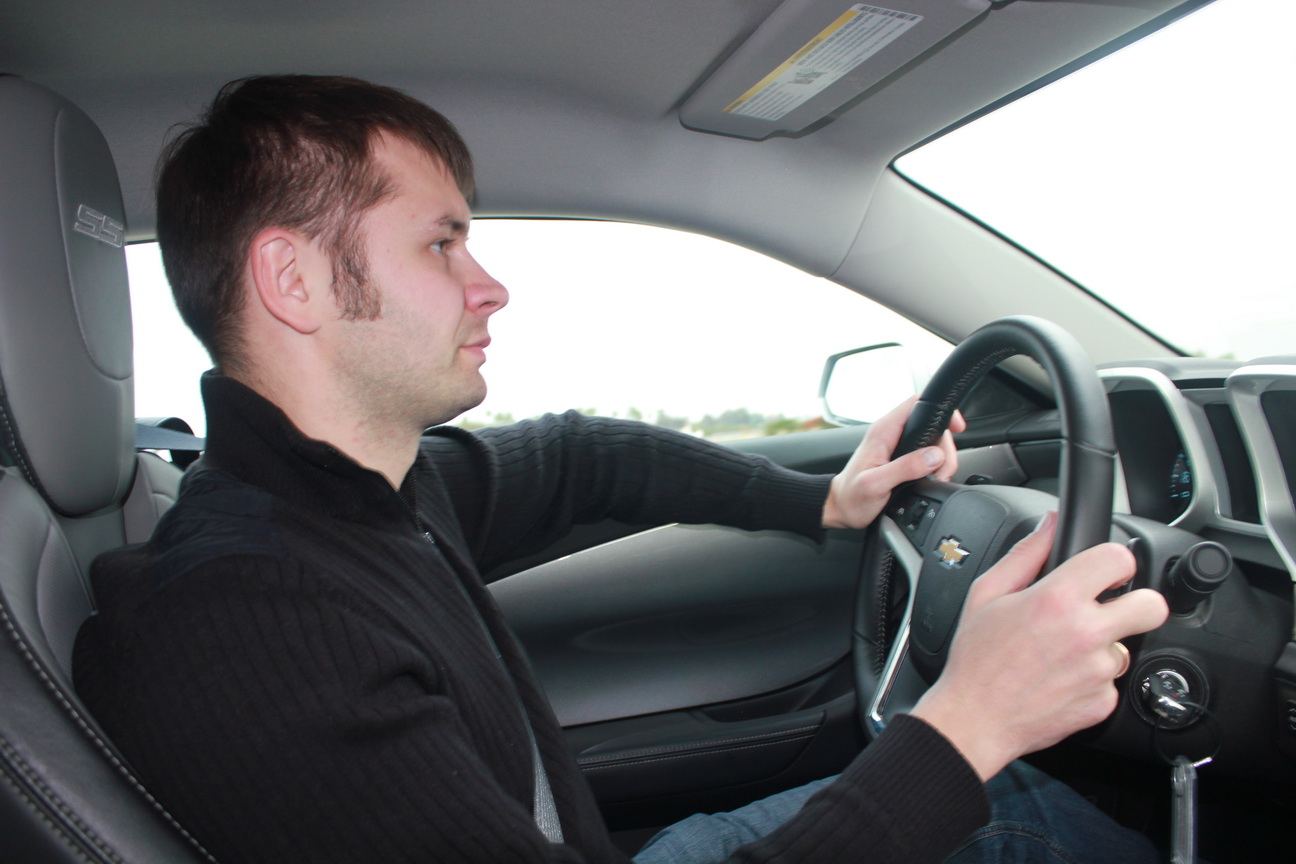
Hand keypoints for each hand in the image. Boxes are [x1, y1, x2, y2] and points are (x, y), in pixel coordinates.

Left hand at [821, 395, 964, 529]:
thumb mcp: (876, 484)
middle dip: (945, 447)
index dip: (940, 410)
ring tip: (936, 477)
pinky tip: (931, 477)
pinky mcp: (901, 456)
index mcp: (883, 432)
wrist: (841, 508)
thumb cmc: (852, 497)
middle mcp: (891, 433)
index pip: (916, 403)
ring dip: (941, 459)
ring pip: (932, 440)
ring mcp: (897, 445)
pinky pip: (927, 452)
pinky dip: (935, 465)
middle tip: (942, 470)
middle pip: (931, 424)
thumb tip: (933, 456)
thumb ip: (905, 468)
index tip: (956, 427)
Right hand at [910, 511, 1169, 780]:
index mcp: (1057, 600)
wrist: (975, 719)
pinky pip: (1110, 681)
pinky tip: (1060, 678)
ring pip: (1125, 646)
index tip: (1107, 571)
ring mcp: (1099, 672)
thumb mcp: (987, 593)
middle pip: (1151, 606)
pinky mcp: (1103, 702)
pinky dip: (1091, 679)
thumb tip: (1051, 524)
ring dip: (1104, 646)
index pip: (1118, 560)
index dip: (1114, 561)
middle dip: (1137, 602)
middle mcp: (1086, 634)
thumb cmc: (976, 659)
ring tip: (1063, 652)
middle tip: (1111, 609)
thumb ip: (1026, 553)